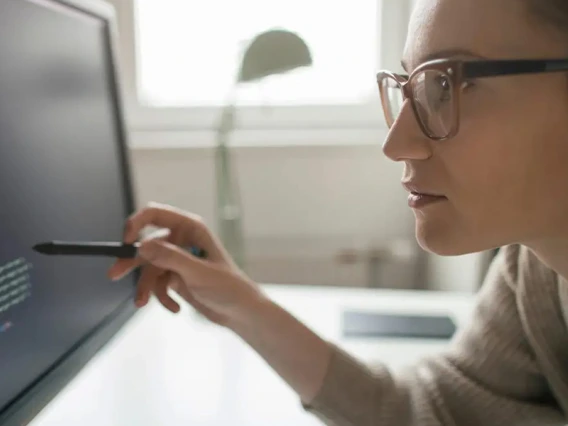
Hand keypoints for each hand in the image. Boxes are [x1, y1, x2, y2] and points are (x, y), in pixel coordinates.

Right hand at [107, 202, 264, 327]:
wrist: (240, 312)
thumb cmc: (229, 287)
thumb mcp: (198, 273)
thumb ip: (171, 258)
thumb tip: (143, 246)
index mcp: (190, 228)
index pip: (155, 214)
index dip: (136, 223)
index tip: (126, 242)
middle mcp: (182, 240)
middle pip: (146, 243)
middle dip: (132, 261)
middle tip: (114, 274)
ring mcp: (177, 259)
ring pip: (148, 268)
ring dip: (146, 287)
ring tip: (143, 304)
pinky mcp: (175, 276)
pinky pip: (157, 283)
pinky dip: (161, 296)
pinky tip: (175, 308)